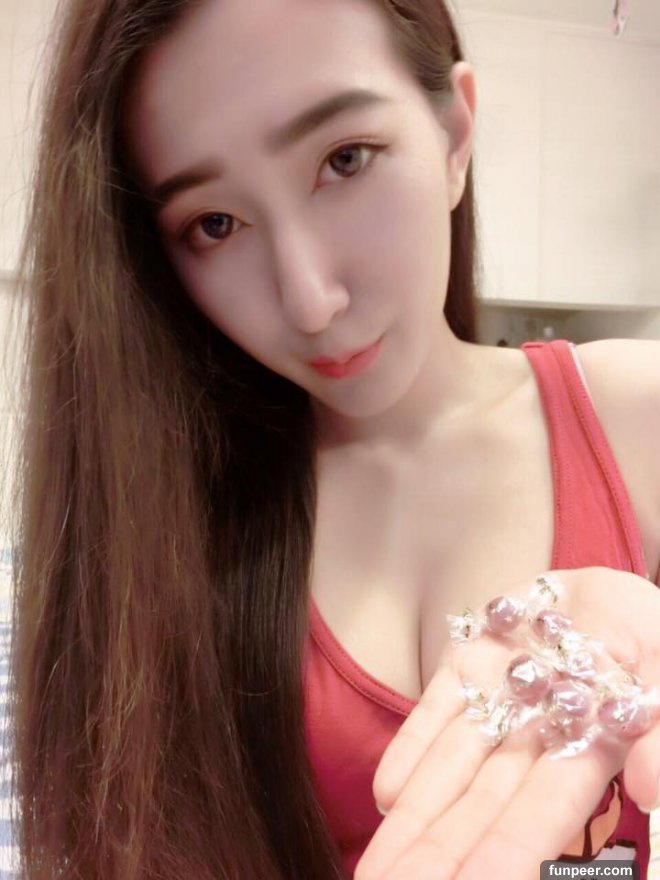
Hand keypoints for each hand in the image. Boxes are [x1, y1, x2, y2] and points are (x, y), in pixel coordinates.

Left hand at [353, 567, 659, 879]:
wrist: (610, 588)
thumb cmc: (651, 638)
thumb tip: (650, 790)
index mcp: (585, 753)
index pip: (540, 817)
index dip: (505, 857)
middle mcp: (533, 738)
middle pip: (482, 806)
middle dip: (443, 854)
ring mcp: (496, 701)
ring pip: (451, 767)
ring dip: (417, 816)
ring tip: (378, 872)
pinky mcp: (468, 664)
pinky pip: (436, 711)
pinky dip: (412, 748)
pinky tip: (385, 794)